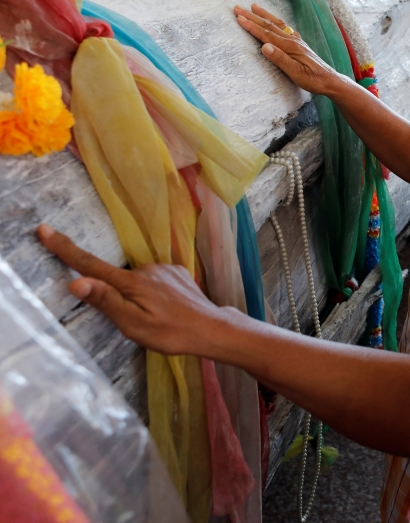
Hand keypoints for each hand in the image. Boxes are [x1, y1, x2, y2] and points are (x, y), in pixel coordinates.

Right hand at [37, 224, 228, 355]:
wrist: (211, 329)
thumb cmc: (170, 332)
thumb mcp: (133, 323)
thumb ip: (106, 301)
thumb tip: (77, 282)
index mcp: (130, 282)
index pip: (90, 265)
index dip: (65, 249)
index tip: (44, 229)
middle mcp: (146, 268)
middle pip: (117, 279)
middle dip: (120, 297)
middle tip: (141, 321)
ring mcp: (164, 268)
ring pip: (139, 282)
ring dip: (140, 297)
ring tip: (158, 318)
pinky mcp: (178, 272)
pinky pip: (156, 281)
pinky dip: (155, 294)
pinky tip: (168, 309)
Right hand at [235, 3, 348, 94]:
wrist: (330, 81)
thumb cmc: (313, 80)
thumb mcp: (296, 73)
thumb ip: (280, 59)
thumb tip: (264, 46)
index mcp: (290, 47)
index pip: (266, 34)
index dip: (252, 26)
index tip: (239, 18)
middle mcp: (293, 40)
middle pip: (269, 26)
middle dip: (253, 16)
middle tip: (237, 8)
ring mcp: (297, 41)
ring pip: (277, 25)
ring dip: (264, 15)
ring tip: (253, 6)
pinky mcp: (300, 45)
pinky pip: (285, 29)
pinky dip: (276, 22)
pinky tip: (275, 21)